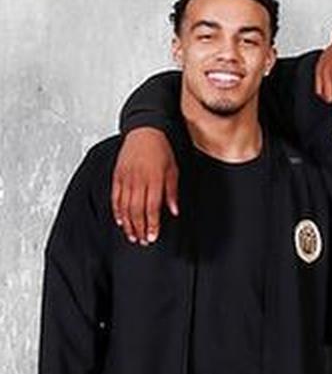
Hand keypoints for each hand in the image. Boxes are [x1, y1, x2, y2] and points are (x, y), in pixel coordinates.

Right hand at [111, 127, 177, 243]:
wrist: (144, 132)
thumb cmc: (161, 151)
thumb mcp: (173, 170)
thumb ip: (172, 192)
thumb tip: (174, 211)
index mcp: (154, 180)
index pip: (151, 208)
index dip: (151, 224)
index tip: (152, 237)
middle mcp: (138, 181)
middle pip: (137, 211)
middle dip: (139, 228)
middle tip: (142, 241)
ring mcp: (126, 179)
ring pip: (124, 207)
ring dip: (128, 224)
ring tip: (132, 236)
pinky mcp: (117, 176)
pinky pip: (115, 198)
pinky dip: (117, 211)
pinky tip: (120, 221)